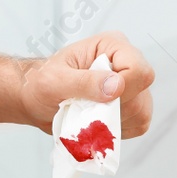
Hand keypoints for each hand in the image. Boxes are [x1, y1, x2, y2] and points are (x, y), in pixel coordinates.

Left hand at [18, 31, 154, 137]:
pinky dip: (114, 131)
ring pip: (141, 113)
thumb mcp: (54, 80)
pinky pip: (137, 125)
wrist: (35, 100)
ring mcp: (132, 86)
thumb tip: (117, 86)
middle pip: (141, 95)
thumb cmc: (40, 84)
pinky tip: (95, 123)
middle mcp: (126, 63)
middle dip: (111, 109)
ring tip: (85, 114)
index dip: (123, 91)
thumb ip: (84, 82)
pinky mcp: (131, 108)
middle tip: (82, 108)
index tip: (94, 99)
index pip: (139, 71)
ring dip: (111, 122)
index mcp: (113, 46)